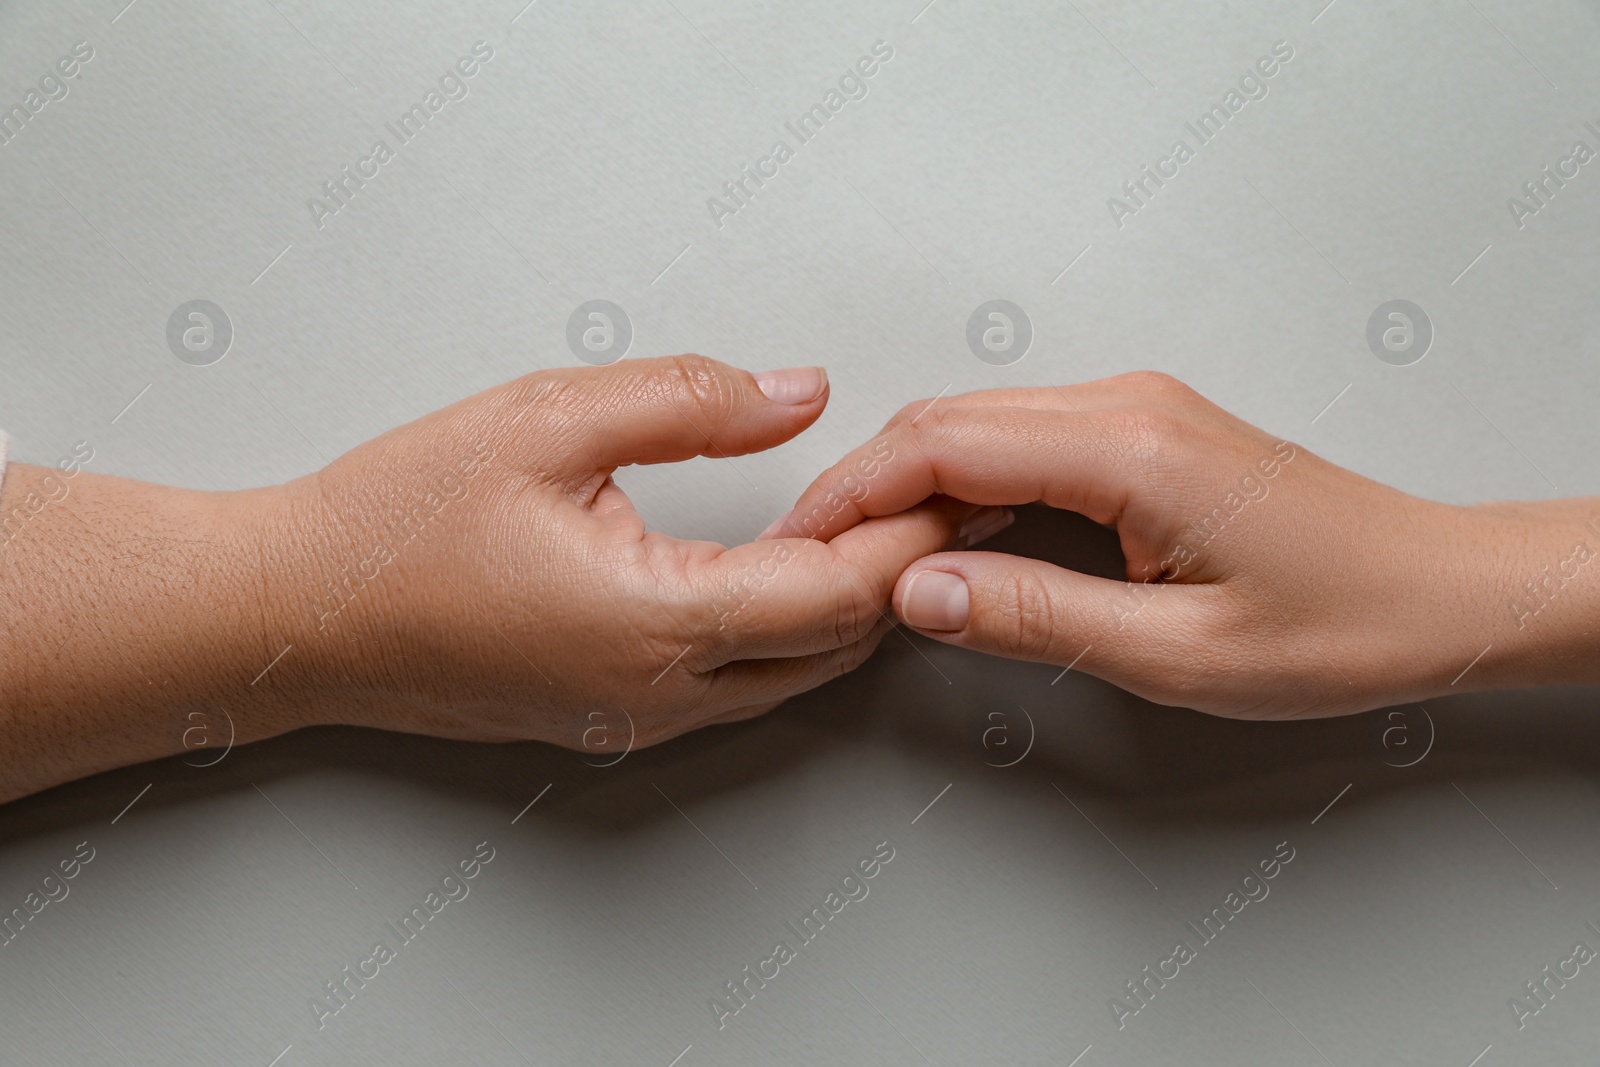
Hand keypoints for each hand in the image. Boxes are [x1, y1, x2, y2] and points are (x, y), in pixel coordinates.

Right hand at [0, 354, 997, 799]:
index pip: (839, 588)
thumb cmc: (395, 522)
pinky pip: (743, 686)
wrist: (294, 616)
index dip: (913, 532)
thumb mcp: (546, 419)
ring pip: (798, 676)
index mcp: (659, 622)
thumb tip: (799, 391)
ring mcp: (640, 721)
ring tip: (891, 526)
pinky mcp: (615, 721)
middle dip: (905, 572)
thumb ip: (691, 401)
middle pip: (838, 644)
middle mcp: (663, 693)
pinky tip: (795, 576)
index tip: (961, 479)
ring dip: (853, 606)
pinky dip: (793, 632)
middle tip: (949, 496)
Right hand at [763, 372, 1599, 717]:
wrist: (1441, 591)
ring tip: (868, 562)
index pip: (941, 443)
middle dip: (865, 488)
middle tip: (816, 561)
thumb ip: (1038, 616)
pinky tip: (949, 540)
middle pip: (947, 420)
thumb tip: (923, 595)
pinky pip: (1023, 440)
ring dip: (912, 486)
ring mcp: (1137, 411)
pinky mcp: (1145, 433)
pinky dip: (965, 485)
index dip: (852, 495)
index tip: (799, 544)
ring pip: (979, 424)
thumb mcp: (1180, 651)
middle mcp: (1128, 407)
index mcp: (1130, 448)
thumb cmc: (1345, 622)